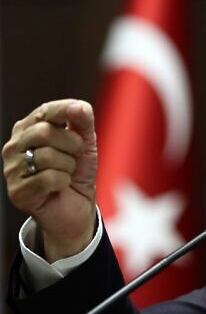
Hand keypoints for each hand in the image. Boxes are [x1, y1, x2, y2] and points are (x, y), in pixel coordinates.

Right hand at [2, 99, 97, 261]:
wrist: (77, 207)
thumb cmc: (77, 171)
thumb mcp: (85, 143)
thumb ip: (83, 122)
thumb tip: (80, 106)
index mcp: (29, 129)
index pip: (45, 111)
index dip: (66, 110)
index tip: (81, 113)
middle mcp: (15, 146)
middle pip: (45, 132)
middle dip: (71, 144)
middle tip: (75, 156)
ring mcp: (12, 169)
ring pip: (47, 156)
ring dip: (68, 166)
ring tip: (66, 173)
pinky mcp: (17, 192)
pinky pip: (48, 178)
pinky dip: (63, 182)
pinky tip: (60, 186)